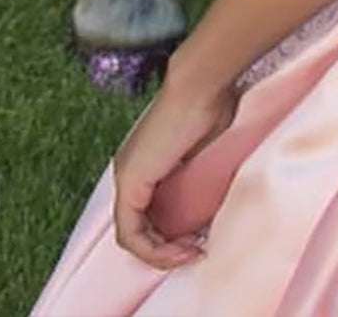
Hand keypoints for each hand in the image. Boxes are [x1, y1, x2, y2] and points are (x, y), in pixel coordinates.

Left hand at [113, 78, 237, 268]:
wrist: (201, 84)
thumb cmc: (212, 104)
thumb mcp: (206, 152)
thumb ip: (197, 177)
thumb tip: (209, 203)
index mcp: (145, 160)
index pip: (148, 212)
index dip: (171, 235)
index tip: (201, 237)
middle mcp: (128, 169)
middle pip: (139, 226)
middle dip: (167, 248)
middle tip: (196, 250)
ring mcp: (126, 176)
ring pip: (132, 234)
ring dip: (162, 253)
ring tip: (192, 253)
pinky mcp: (130, 182)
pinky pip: (131, 233)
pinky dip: (153, 251)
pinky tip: (181, 250)